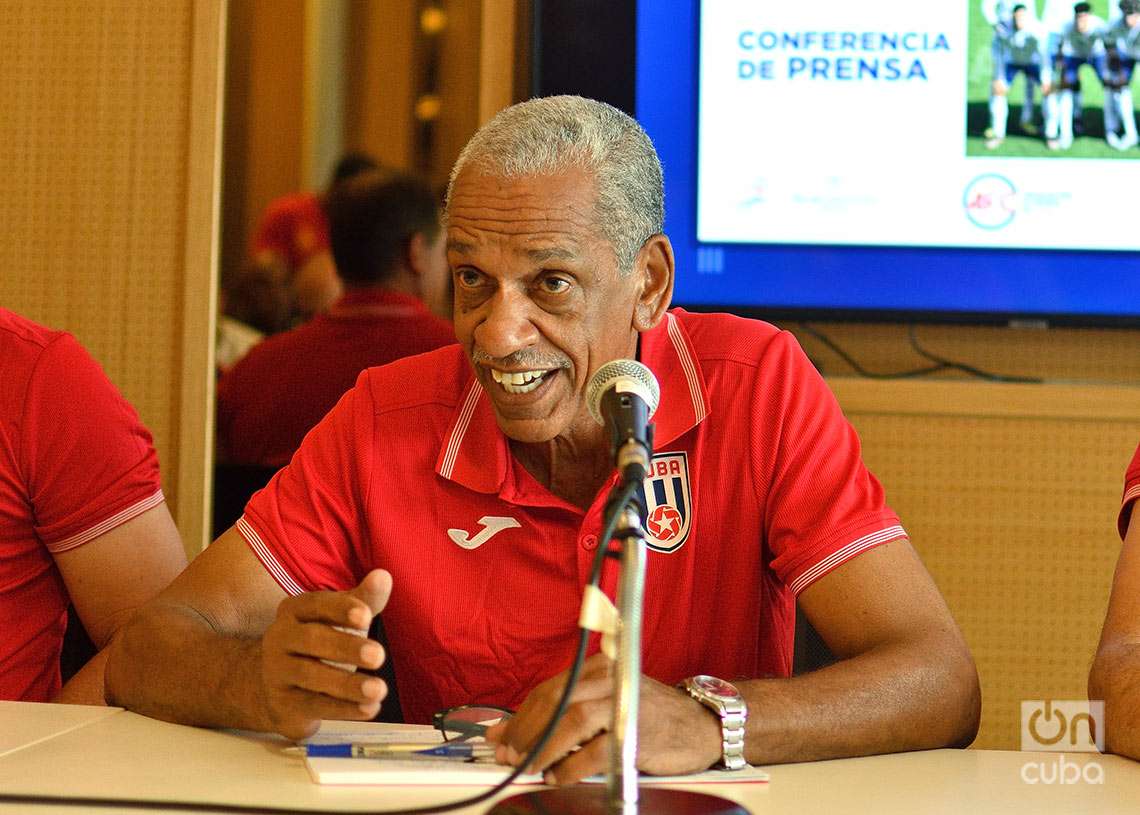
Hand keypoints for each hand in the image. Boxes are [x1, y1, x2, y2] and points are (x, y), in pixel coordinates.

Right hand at [259, 569, 392, 739]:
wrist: (276, 687)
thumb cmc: (318, 643)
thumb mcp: (340, 619)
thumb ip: (363, 600)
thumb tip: (383, 577)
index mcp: (294, 610)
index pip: (316, 604)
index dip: (341, 609)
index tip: (366, 616)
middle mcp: (279, 638)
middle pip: (312, 640)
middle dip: (346, 647)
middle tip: (379, 656)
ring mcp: (276, 672)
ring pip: (311, 676)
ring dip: (348, 684)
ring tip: (379, 690)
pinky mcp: (282, 704)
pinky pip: (312, 705)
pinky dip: (343, 709)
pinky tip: (369, 709)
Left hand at [483, 653, 721, 784]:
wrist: (701, 724)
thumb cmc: (652, 715)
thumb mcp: (608, 703)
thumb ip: (566, 713)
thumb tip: (513, 732)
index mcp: (600, 669)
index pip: (550, 689)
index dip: (521, 715)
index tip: (500, 737)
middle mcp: (610, 680)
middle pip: (555, 700)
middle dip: (526, 731)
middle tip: (509, 754)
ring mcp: (623, 705)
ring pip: (571, 721)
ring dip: (544, 747)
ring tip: (531, 766)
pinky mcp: (635, 733)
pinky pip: (594, 751)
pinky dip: (571, 766)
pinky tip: (559, 776)